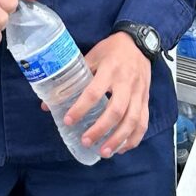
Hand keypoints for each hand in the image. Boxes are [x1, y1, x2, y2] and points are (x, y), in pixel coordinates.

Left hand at [64, 33, 151, 158]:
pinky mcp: (146, 99)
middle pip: (116, 111)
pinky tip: (122, 148)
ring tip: (104, 152)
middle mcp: (126, 83)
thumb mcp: (91, 56)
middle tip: (86, 141)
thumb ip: (74, 78)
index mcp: (109, 69)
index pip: (94, 92)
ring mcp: (138, 92)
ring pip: (132, 120)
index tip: (69, 121)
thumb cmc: (112, 50)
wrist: (139, 42)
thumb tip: (49, 103)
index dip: (81, 108)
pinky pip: (143, 122)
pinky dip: (133, 138)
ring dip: (118, 139)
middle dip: (101, 129)